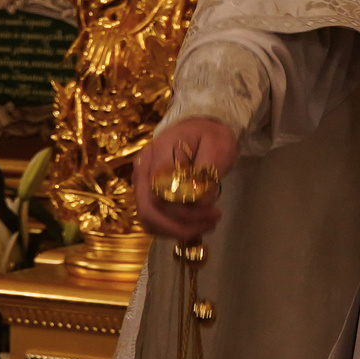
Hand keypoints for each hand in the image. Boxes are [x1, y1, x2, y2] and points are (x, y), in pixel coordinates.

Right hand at [133, 118, 237, 242]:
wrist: (198, 128)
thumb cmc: (209, 135)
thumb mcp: (218, 145)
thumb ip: (209, 169)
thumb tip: (201, 200)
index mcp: (160, 151)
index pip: (163, 190)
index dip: (186, 209)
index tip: (214, 211)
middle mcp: (143, 167)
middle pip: (149, 209)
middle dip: (181, 225)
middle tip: (210, 224)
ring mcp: (141, 181)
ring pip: (147, 218)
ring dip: (176, 230)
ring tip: (205, 226)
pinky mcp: (145, 192)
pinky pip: (151, 219)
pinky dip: (170, 228)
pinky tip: (192, 225)